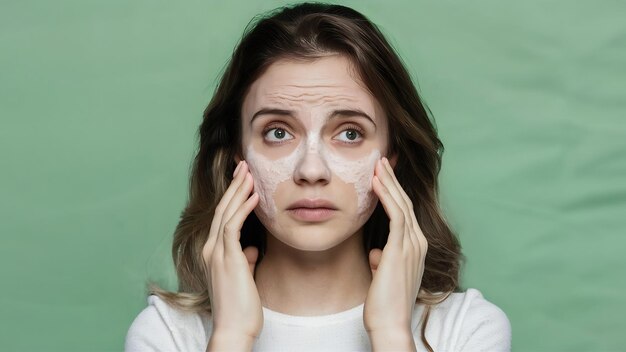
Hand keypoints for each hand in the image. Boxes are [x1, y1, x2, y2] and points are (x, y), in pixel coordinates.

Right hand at [202, 160, 262, 341]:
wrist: (234, 329)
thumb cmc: (240, 307)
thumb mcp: (243, 277)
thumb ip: (244, 260)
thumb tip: (251, 249)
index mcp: (213, 252)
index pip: (221, 217)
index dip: (231, 196)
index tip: (242, 180)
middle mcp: (211, 249)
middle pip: (221, 209)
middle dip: (233, 186)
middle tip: (243, 166)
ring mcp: (217, 253)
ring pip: (226, 212)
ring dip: (238, 191)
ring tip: (249, 173)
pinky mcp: (227, 258)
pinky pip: (233, 225)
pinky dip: (243, 208)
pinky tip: (253, 195)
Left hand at [363, 157, 427, 341]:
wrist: (390, 324)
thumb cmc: (384, 304)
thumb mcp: (385, 277)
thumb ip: (383, 261)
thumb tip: (376, 253)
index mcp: (416, 248)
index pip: (405, 212)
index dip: (394, 192)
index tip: (382, 176)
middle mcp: (418, 243)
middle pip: (405, 203)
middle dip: (392, 180)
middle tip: (381, 161)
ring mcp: (412, 245)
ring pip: (401, 204)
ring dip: (389, 182)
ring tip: (378, 164)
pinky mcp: (401, 249)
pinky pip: (396, 215)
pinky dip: (386, 196)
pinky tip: (376, 183)